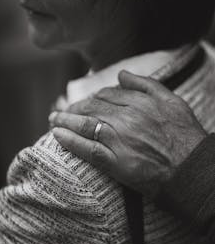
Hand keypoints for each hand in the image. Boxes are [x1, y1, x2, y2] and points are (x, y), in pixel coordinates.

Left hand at [49, 71, 206, 197]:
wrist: (190, 168)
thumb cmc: (184, 135)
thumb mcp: (172, 101)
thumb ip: (146, 85)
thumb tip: (122, 75)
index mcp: (138, 102)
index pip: (106, 95)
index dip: (92, 98)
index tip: (85, 103)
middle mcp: (125, 118)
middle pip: (91, 108)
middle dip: (74, 108)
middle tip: (63, 111)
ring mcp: (118, 140)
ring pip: (85, 125)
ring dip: (65, 121)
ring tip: (53, 120)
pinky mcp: (115, 162)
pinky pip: (87, 149)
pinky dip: (70, 141)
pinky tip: (57, 135)